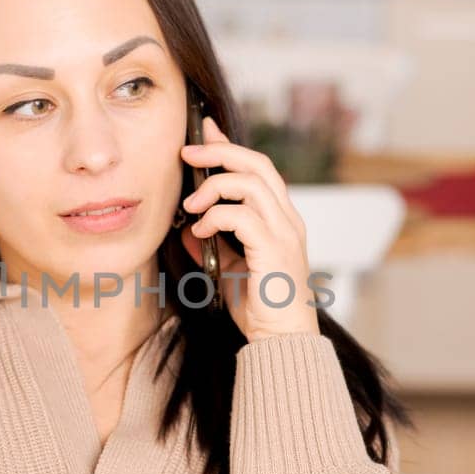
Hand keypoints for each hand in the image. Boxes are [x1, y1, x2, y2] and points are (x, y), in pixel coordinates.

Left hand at [178, 116, 319, 340]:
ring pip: (250, 183)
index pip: (258, 168)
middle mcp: (287, 219)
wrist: (281, 341)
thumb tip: (187, 228)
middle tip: (186, 152)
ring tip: (190, 206)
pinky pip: (242, 216)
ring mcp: (285, 232)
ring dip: (213, 187)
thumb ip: (213, 245)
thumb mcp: (228, 270)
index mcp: (280, 219)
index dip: (230, 146)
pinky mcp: (275, 249)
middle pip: (257, 164)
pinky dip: (215, 217)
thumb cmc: (260, 308)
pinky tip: (200, 231)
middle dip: (219, 151)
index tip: (203, 132)